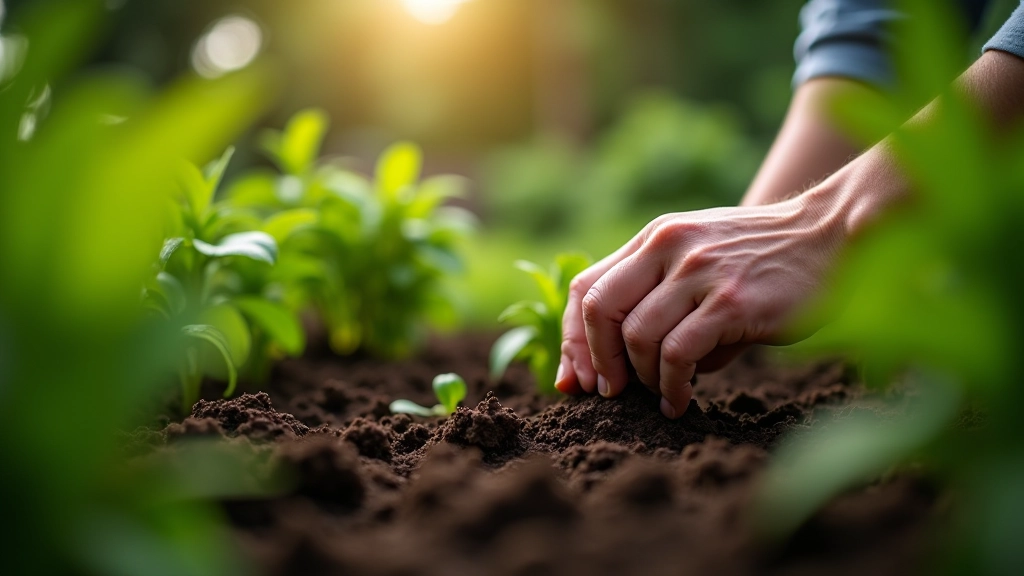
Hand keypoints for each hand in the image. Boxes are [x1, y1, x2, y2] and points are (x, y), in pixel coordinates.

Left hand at [554, 193, 844, 417]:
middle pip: (598, 308)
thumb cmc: (762, 261)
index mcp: (654, 239)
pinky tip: (680, 400)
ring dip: (640, 378)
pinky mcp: (731, 302)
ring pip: (637, 336)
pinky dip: (671, 385)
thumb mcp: (698, 261)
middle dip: (596, 361)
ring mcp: (699, 272)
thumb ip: (659, 302)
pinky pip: (678, 353)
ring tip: (660, 396)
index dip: (572, 338)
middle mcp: (668, 247)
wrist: (831, 236)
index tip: (576, 378)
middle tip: (609, 393)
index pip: (586, 286)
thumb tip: (617, 373)